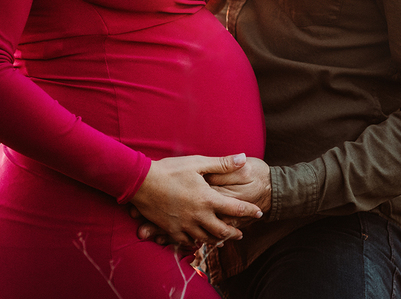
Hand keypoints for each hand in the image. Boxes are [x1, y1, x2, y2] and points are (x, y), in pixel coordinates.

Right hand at [129, 153, 262, 246]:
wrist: (141, 182)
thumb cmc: (170, 169)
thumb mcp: (198, 163)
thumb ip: (222, 163)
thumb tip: (243, 158)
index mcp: (207, 199)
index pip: (235, 208)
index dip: (249, 211)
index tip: (258, 213)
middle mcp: (198, 216)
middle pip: (222, 231)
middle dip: (233, 233)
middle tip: (240, 234)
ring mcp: (184, 225)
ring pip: (205, 239)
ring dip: (216, 240)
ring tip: (222, 240)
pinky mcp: (171, 230)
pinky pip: (186, 242)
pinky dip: (195, 243)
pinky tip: (197, 241)